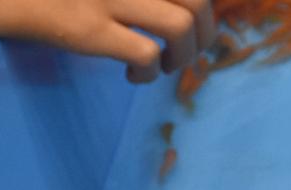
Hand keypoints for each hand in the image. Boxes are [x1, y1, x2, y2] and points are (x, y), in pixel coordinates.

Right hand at [0, 0, 214, 82]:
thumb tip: (149, 8)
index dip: (200, 4)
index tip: (190, 20)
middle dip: (204, 33)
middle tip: (185, 52)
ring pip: (183, 25)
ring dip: (184, 56)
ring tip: (163, 68)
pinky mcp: (86, 27)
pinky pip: (145, 55)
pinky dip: (148, 75)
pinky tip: (132, 80)